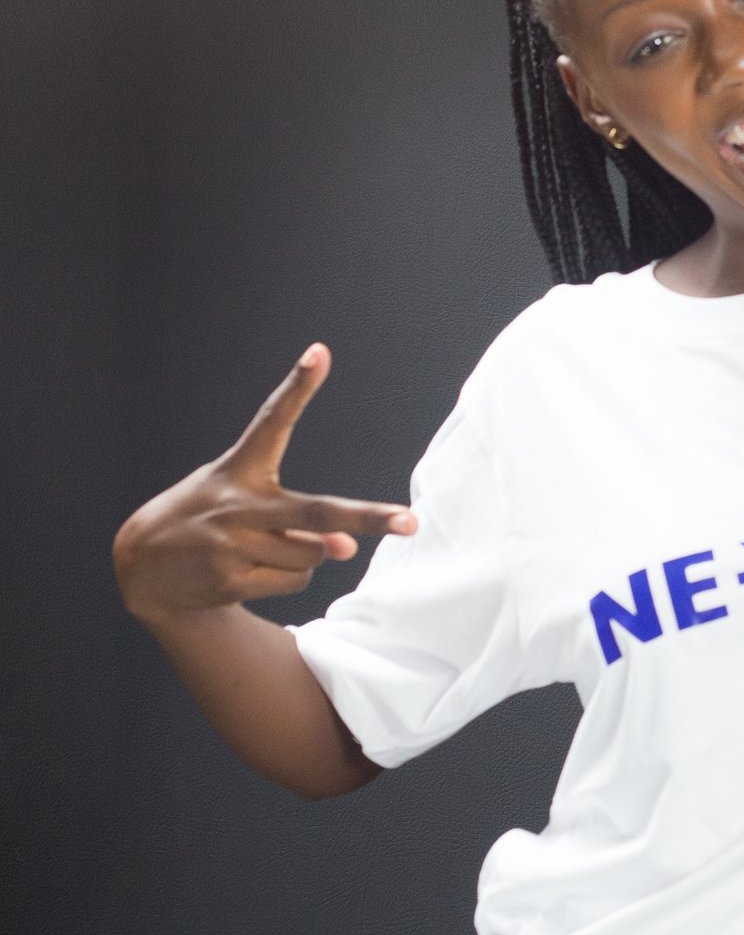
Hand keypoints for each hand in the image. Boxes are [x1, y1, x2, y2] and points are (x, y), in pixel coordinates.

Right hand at [113, 345, 415, 624]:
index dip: (297, 387)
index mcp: (241, 469)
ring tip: (259, 549)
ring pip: (314, 554)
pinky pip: (296, 581)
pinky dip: (287, 578)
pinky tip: (247, 572)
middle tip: (411, 521)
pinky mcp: (228, 579)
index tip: (318, 353)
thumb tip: (346, 550)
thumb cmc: (209, 520)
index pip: (273, 421)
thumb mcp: (245, 503)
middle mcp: (238, 504)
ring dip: (305, 556)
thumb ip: (301, 519)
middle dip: (368, 519)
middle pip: (319, 513)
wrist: (141, 565)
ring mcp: (232, 544)